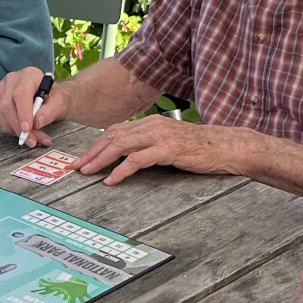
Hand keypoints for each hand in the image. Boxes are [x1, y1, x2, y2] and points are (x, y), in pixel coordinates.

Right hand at [0, 66, 65, 145]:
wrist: (49, 99)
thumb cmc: (54, 98)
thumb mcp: (60, 103)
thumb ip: (50, 111)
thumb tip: (37, 122)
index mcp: (29, 75)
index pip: (21, 93)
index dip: (23, 112)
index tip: (27, 129)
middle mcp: (11, 80)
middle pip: (8, 105)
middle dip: (19, 128)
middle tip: (32, 141)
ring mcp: (1, 90)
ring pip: (3, 115)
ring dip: (17, 131)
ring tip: (34, 138)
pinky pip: (1, 120)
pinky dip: (13, 130)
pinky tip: (25, 132)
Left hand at [76, 118, 248, 185]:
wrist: (227, 146)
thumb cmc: (201, 148)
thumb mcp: (170, 143)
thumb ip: (150, 145)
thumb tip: (128, 158)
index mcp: (150, 122)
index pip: (115, 131)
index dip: (96, 144)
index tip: (82, 158)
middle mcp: (152, 125)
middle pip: (112, 136)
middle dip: (91, 152)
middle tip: (75, 166)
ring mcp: (160, 136)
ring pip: (121, 145)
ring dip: (100, 159)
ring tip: (87, 172)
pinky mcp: (168, 149)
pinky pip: (138, 159)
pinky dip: (121, 170)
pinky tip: (112, 180)